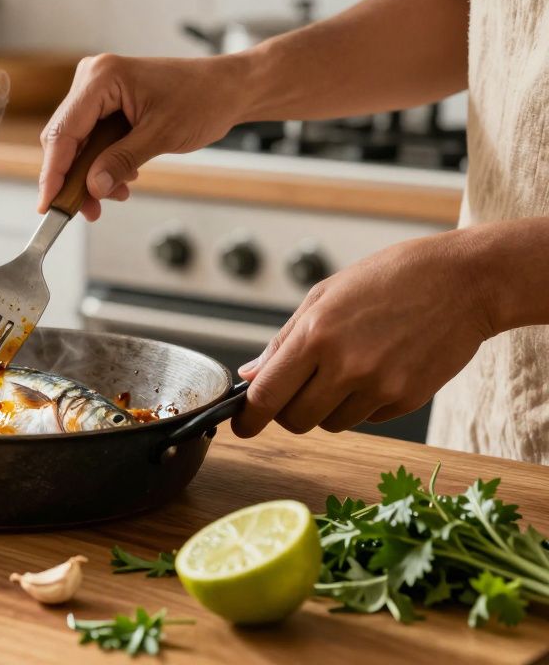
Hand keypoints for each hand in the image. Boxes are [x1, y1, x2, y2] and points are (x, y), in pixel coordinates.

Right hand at [37, 53, 252, 220]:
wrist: (229, 89)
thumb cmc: (203, 98)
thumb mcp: (161, 136)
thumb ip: (121, 161)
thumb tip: (92, 187)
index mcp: (101, 78)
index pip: (64, 132)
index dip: (53, 173)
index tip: (49, 204)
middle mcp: (92, 79)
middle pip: (65, 139)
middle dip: (74, 178)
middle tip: (87, 209)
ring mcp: (98, 89)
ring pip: (77, 143)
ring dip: (91, 174)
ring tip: (115, 195)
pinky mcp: (106, 102)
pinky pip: (92, 138)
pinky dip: (102, 162)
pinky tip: (122, 178)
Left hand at [233, 231, 495, 436]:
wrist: (464, 281)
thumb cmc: (389, 279)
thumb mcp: (326, 295)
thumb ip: (284, 340)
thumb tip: (251, 375)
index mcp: (316, 334)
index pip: (267, 395)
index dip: (248, 418)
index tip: (241, 426)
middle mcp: (345, 366)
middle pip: (295, 420)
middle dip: (289, 412)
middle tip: (298, 390)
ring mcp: (379, 386)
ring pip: (331, 423)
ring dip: (328, 407)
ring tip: (349, 367)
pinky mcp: (407, 400)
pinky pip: (367, 418)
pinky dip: (364, 403)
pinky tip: (381, 367)